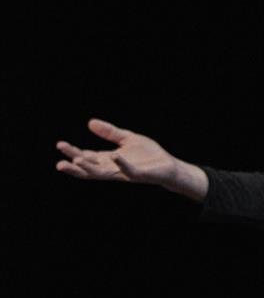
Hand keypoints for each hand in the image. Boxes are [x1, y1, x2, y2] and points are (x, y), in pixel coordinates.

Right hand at [56, 118, 202, 196]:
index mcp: (109, 159)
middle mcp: (113, 168)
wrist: (169, 166)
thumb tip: (89, 122)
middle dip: (74, 165)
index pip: (87, 156)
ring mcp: (125, 172)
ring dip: (89, 169)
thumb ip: (110, 132)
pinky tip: (114, 155)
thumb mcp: (127, 139)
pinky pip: (128, 171)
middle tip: (59, 162)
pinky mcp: (139, 175)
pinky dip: (121, 164)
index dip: (73, 152)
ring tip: (77, 161)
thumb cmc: (149, 155)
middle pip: (89, 168)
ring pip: (103, 174)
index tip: (60, 144)